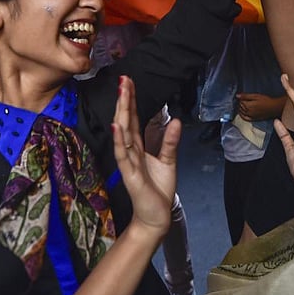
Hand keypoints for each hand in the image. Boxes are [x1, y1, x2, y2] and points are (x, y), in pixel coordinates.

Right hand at [112, 76, 179, 237]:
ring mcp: (128, 161)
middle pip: (126, 121)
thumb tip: (176, 120)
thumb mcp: (168, 160)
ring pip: (123, 133)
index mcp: (138, 147)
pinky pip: (123, 154)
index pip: (133, 119)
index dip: (131, 100)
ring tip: (121, 94)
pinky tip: (117, 125)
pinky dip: (119, 139)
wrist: (156, 215)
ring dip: (122, 113)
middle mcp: (130, 151)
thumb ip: (169, 141)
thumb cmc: (159, 189)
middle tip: (123, 79)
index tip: (128, 81)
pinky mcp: (130, 174)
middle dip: (125, 100)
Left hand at [236, 92, 286, 121]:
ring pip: (242, 113)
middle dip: (241, 103)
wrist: (274, 108)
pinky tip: (242, 114)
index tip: (244, 96)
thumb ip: (246, 96)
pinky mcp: (254, 119)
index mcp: (248, 105)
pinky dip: (242, 116)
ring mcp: (251, 116)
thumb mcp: (256, 96)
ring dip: (241, 109)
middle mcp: (248, 112)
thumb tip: (237, 96)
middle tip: (243, 100)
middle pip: (240, 107)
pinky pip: (245, 119)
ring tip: (242, 105)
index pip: (240, 102)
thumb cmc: (266, 100)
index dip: (241, 98)